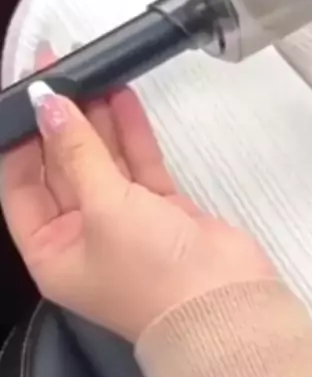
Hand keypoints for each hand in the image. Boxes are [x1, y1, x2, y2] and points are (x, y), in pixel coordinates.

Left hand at [0, 48, 274, 340]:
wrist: (225, 305)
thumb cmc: (151, 273)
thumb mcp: (103, 208)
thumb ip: (77, 152)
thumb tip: (50, 106)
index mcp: (50, 251)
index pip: (19, 186)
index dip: (21, 140)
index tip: (27, 95)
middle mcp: (81, 237)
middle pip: (62, 168)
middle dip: (62, 122)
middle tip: (59, 70)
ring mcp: (124, 221)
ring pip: (102, 161)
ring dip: (97, 121)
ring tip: (90, 73)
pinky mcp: (160, 209)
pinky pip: (138, 165)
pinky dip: (131, 133)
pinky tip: (121, 96)